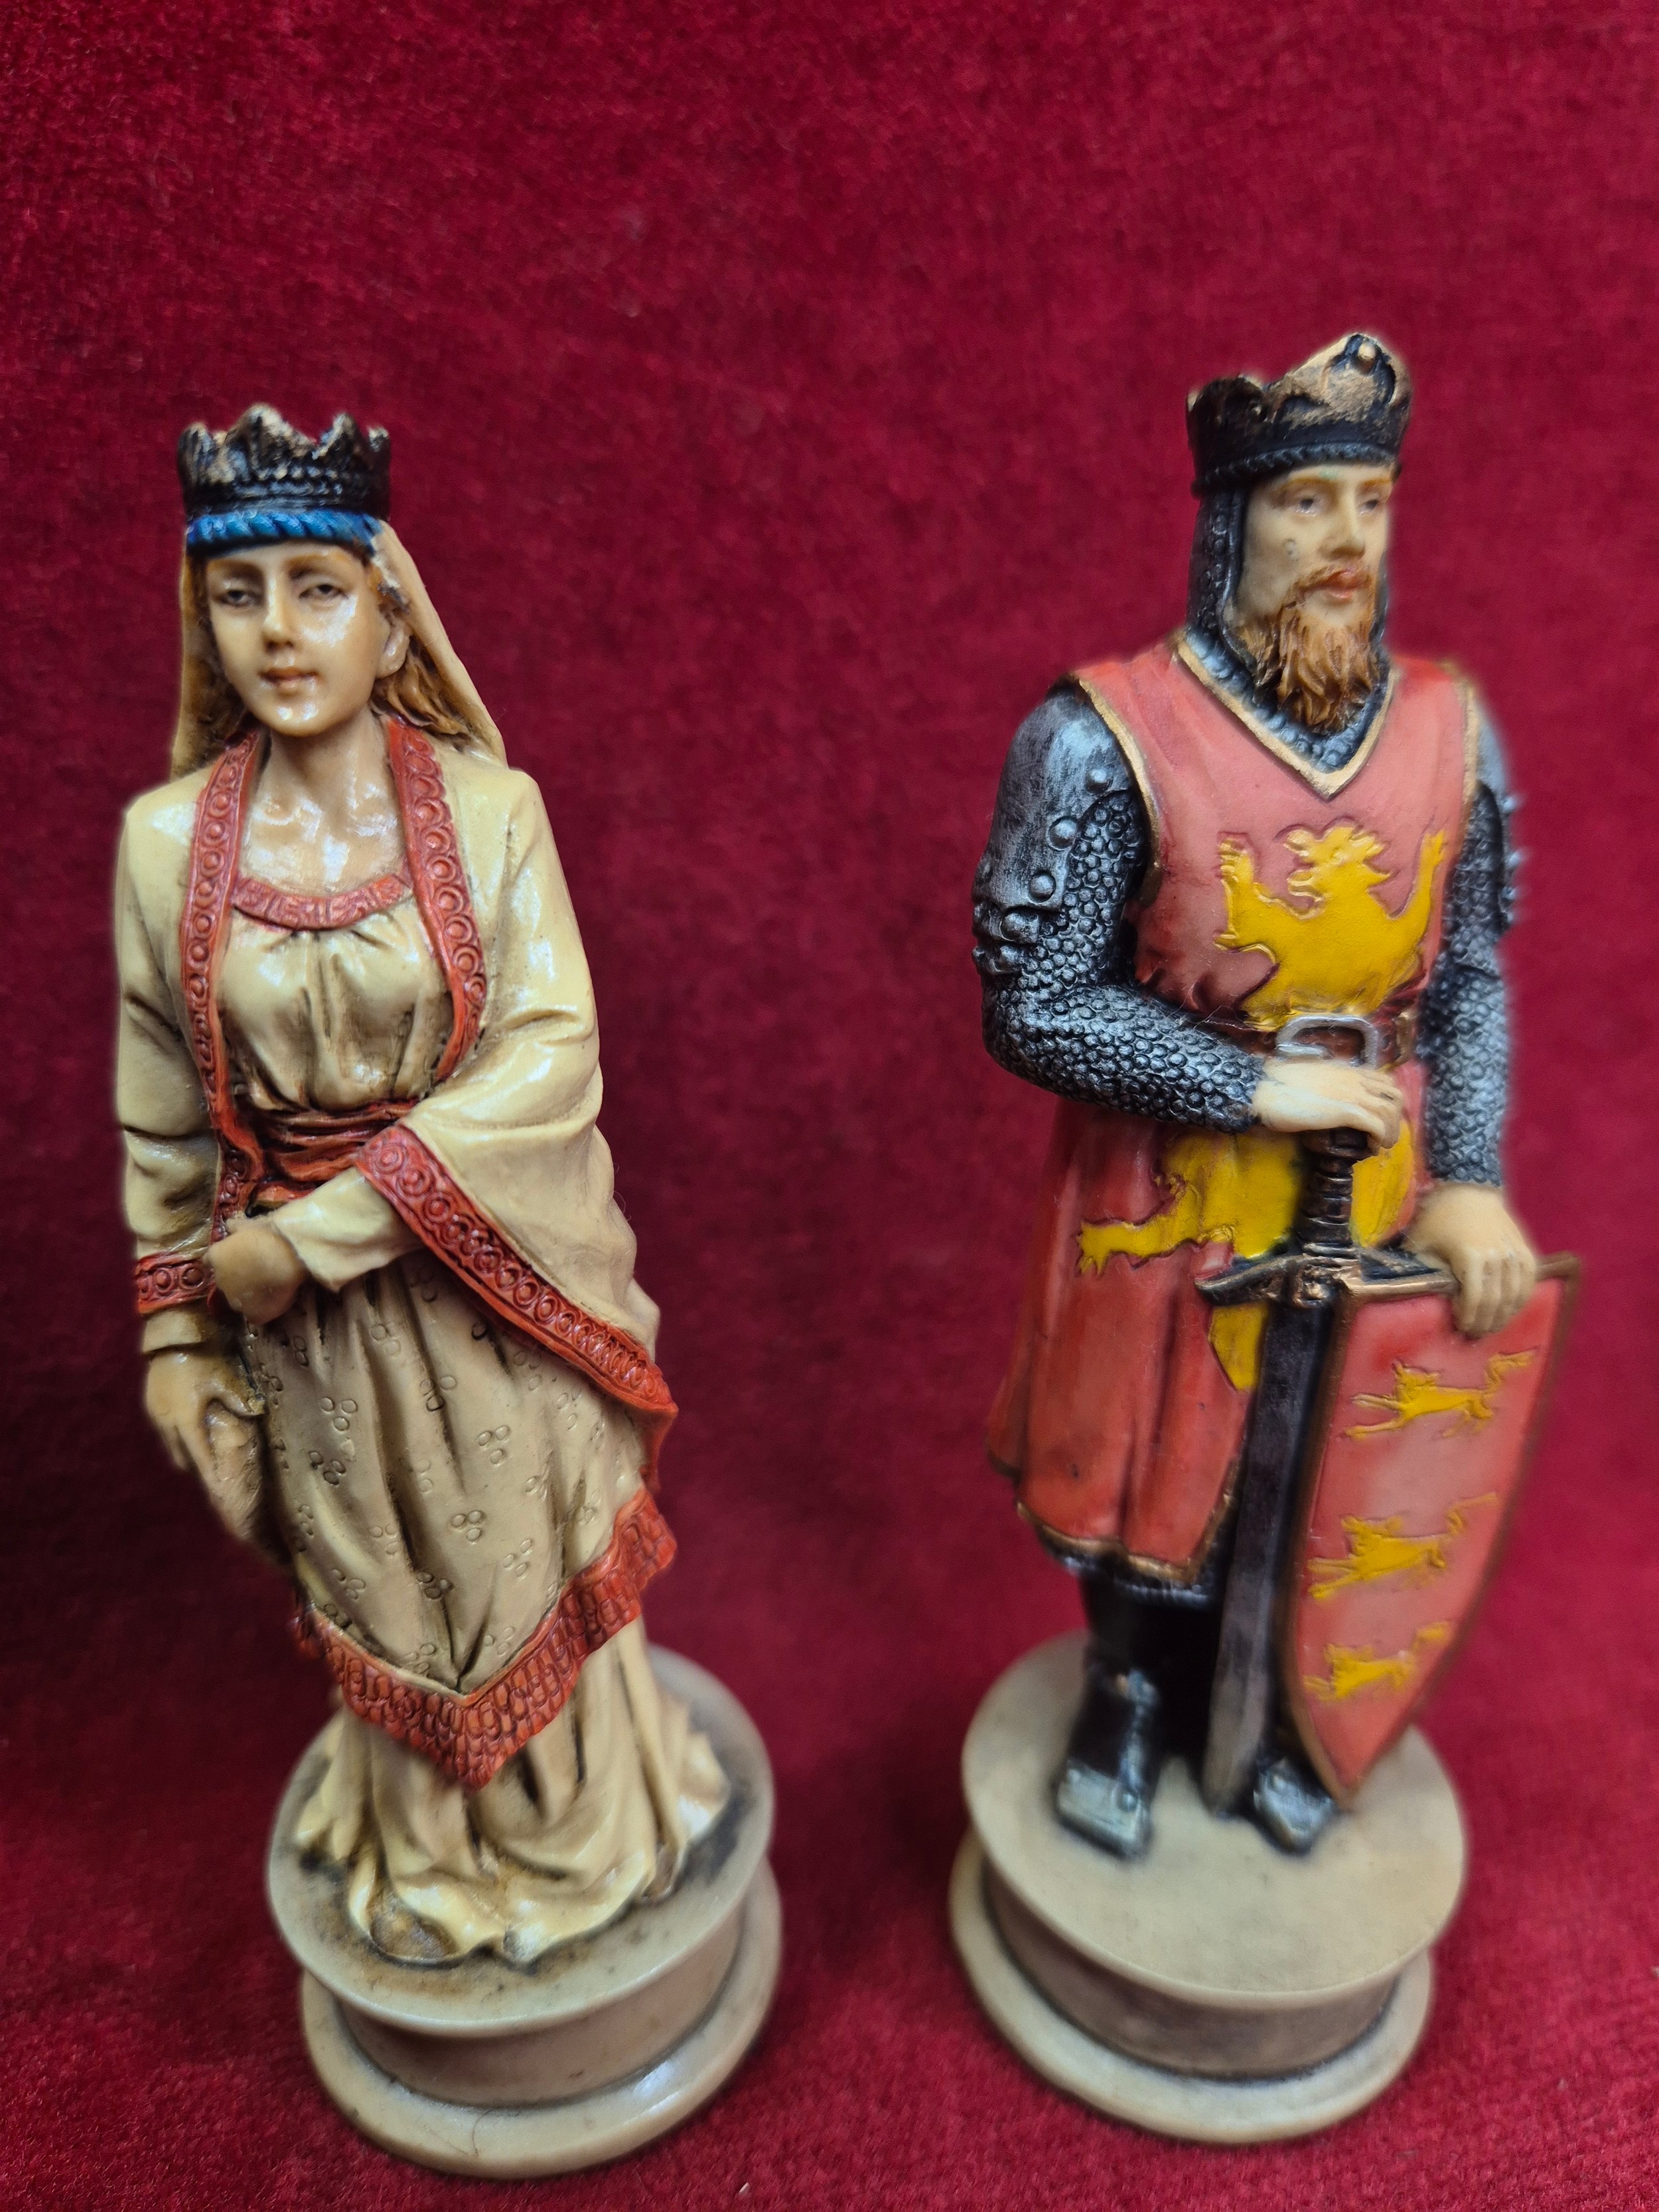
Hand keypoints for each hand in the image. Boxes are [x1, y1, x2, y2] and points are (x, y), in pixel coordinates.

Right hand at [144, 1349, 270, 1548]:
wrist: (173, 1334)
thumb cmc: (203, 1356)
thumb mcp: (225, 1378)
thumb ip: (240, 1399)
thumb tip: (257, 1413)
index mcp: (187, 1421)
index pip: (200, 1458)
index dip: (210, 1475)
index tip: (220, 1490)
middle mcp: (167, 1423)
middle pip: (182, 1458)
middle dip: (198, 1468)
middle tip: (214, 1475)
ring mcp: (156, 1414)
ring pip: (170, 1446)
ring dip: (185, 1453)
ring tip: (202, 1457)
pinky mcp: (151, 1403)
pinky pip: (164, 1431)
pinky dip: (177, 1437)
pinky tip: (189, 1432)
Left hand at [210, 1220, 308, 1323]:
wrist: (286, 1257)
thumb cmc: (269, 1235)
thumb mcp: (250, 1225)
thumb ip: (238, 1228)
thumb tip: (229, 1224)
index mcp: (217, 1255)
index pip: (211, 1261)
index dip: (223, 1261)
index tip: (235, 1259)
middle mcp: (220, 1279)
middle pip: (225, 1282)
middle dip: (238, 1279)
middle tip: (257, 1273)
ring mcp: (235, 1299)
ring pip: (239, 1300)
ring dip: (249, 1296)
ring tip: (269, 1289)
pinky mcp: (252, 1314)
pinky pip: (256, 1315)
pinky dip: (263, 1310)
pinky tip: (275, 1302)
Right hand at [1251, 1059, 1404, 1147]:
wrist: (1262, 1088)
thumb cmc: (1275, 1085)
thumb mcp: (1306, 1079)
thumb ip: (1321, 1085)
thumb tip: (1320, 1097)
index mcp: (1345, 1070)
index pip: (1383, 1079)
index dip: (1387, 1100)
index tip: (1379, 1117)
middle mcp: (1354, 1079)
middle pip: (1395, 1095)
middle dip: (1395, 1117)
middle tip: (1384, 1135)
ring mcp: (1352, 1094)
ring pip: (1390, 1111)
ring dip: (1390, 1132)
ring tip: (1380, 1146)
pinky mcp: (1346, 1111)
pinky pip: (1377, 1126)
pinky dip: (1379, 1139)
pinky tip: (1370, 1149)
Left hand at [1406, 1182, 1537, 1336]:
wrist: (1468, 1188)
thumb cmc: (1438, 1217)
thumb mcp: (1421, 1243)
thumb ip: (1423, 1272)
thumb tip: (1423, 1300)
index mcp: (1470, 1256)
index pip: (1474, 1300)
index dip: (1468, 1318)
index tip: (1460, 1328)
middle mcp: (1497, 1257)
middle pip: (1496, 1302)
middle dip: (1485, 1323)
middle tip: (1474, 1335)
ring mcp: (1514, 1253)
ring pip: (1515, 1295)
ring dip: (1504, 1316)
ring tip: (1490, 1327)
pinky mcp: (1525, 1249)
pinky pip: (1529, 1281)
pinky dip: (1521, 1299)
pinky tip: (1510, 1310)